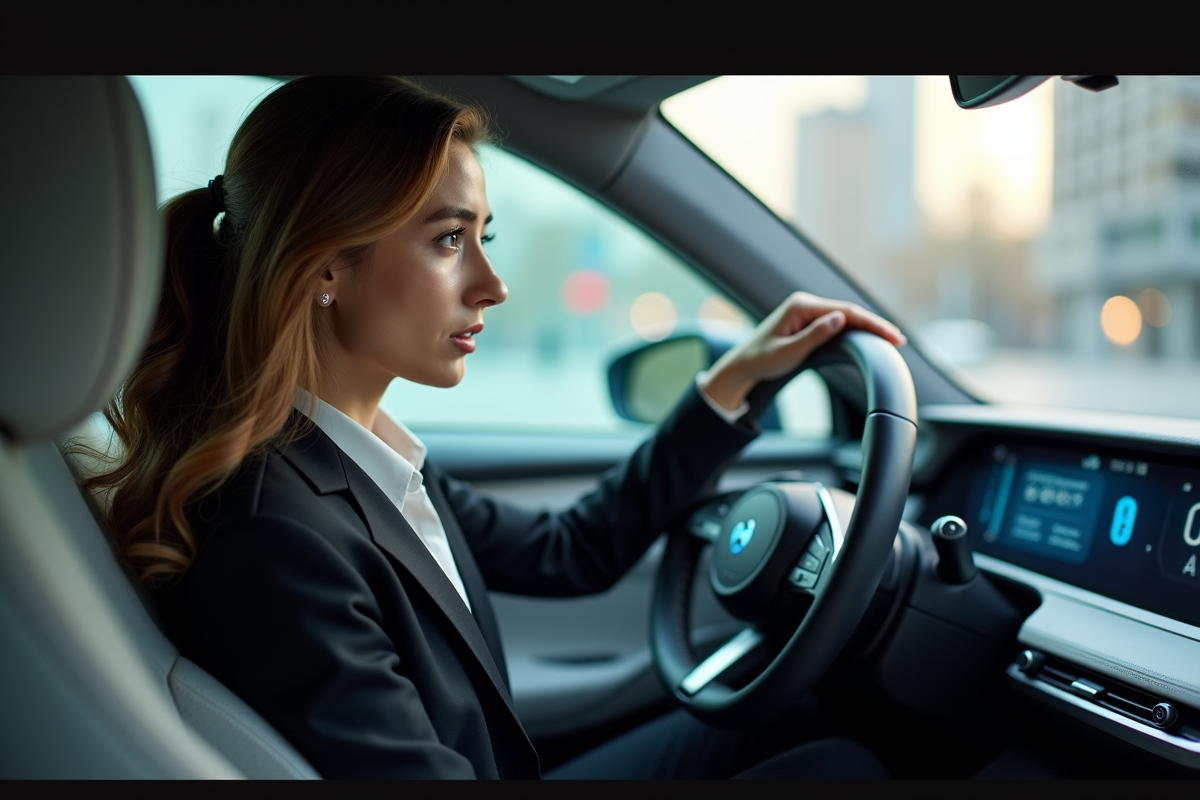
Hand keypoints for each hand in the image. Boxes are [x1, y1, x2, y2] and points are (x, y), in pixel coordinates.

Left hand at [700, 292, 906, 411]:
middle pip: (848, 310)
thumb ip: (814, 335)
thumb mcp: (788, 352)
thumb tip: (840, 318)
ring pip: (844, 315)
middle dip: (874, 324)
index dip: (871, 324)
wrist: (743, 364)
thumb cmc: (762, 360)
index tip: (891, 335)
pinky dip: (854, 327)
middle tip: (899, 339)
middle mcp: (805, 303)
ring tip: (891, 337)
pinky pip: (836, 320)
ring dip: (867, 325)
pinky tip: (869, 334)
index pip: (845, 312)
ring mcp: (807, 310)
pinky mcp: (808, 319)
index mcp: (801, 307)